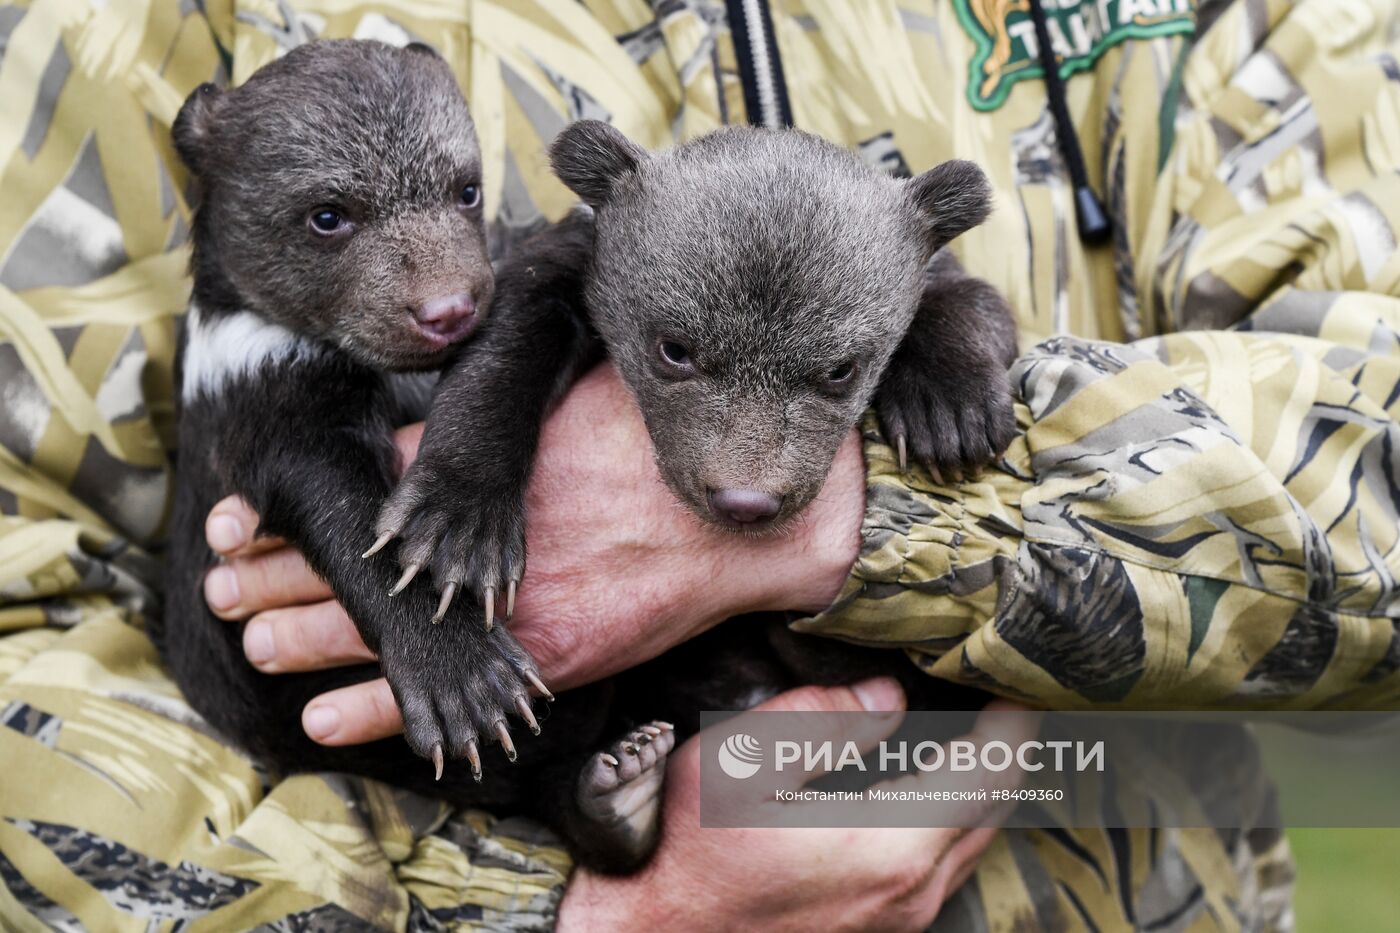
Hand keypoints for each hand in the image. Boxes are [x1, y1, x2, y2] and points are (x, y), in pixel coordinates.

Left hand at [202, 364, 865, 743]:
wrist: (729, 514)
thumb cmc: (648, 446)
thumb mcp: (563, 402)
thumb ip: (489, 407)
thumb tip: (428, 393)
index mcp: (478, 473)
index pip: (360, 493)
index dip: (293, 511)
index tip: (232, 519)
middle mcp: (477, 541)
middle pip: (354, 560)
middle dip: (280, 572)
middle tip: (220, 581)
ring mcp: (504, 601)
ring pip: (382, 624)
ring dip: (306, 634)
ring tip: (250, 638)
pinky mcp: (544, 651)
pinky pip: (447, 683)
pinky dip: (378, 703)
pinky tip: (323, 716)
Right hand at [558, 679, 1034, 931]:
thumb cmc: (690, 852)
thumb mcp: (740, 761)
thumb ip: (821, 718)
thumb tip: (888, 695)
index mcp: (890, 848)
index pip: (989, 771)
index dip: (1011, 716)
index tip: (1010, 669)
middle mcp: (911, 894)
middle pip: (996, 809)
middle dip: (1008, 744)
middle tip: (999, 686)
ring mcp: (898, 920)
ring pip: (973, 842)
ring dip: (983, 782)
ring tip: (971, 725)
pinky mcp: (880, 930)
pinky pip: (944, 865)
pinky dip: (954, 814)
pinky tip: (926, 782)